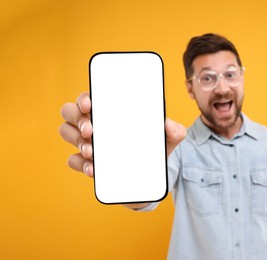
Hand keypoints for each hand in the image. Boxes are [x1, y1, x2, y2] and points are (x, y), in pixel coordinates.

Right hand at [59, 92, 186, 176]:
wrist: (150, 177)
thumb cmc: (154, 148)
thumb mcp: (168, 139)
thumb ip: (174, 130)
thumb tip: (169, 125)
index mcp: (111, 111)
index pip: (90, 97)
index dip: (84, 98)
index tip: (90, 104)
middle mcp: (95, 123)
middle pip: (70, 111)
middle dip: (77, 119)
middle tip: (92, 130)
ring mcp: (88, 142)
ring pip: (66, 132)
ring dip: (76, 140)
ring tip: (92, 151)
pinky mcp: (87, 163)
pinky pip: (72, 160)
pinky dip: (80, 164)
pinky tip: (93, 169)